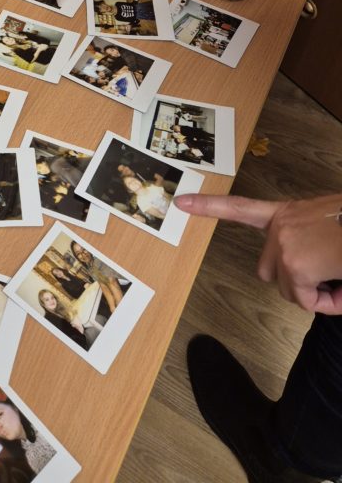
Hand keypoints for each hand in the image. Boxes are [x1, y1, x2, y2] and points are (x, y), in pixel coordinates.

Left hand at [174, 192, 341, 314]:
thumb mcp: (327, 228)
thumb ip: (308, 243)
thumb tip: (310, 276)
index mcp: (286, 213)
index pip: (240, 208)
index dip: (209, 206)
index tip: (181, 202)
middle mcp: (280, 226)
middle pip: (269, 272)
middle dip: (298, 283)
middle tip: (330, 276)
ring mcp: (285, 245)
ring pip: (292, 291)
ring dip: (318, 294)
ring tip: (341, 275)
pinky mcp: (297, 266)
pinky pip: (310, 302)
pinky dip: (330, 304)